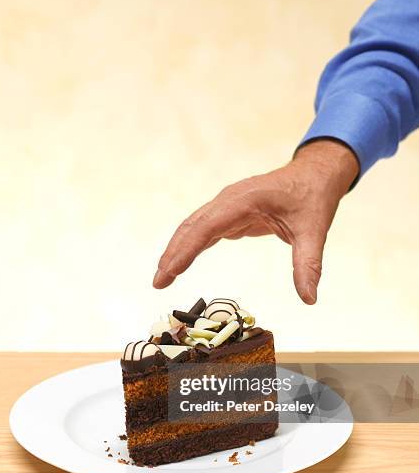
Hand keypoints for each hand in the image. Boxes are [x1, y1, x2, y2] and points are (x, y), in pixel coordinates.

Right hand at [153, 139, 358, 303]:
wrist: (314, 174)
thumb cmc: (313, 197)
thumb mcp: (314, 230)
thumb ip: (308, 265)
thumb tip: (309, 299)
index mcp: (245, 199)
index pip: (207, 226)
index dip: (186, 249)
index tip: (170, 271)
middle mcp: (230, 199)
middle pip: (192, 227)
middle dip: (173, 254)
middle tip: (158, 283)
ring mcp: (227, 204)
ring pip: (193, 227)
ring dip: (177, 250)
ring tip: (163, 277)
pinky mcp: (230, 212)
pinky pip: (204, 229)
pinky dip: (190, 246)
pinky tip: (181, 262)